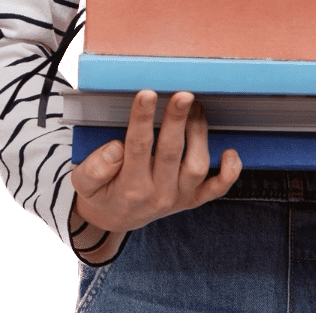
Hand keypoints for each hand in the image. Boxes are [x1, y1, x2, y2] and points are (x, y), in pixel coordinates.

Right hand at [71, 90, 241, 233]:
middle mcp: (158, 194)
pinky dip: (229, 173)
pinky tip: (231, 152)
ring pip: (196, 166)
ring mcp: (179, 198)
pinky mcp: (194, 199)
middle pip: (170, 152)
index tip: (146, 94)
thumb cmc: (101, 193)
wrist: (115, 220)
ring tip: (196, 107)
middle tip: (183, 94)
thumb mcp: (84, 184)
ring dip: (199, 134)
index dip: (142, 119)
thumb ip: (94, 168)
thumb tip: (116, 149)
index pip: (137, 148)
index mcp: (129, 187)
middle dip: (177, 120)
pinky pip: (217, 190)